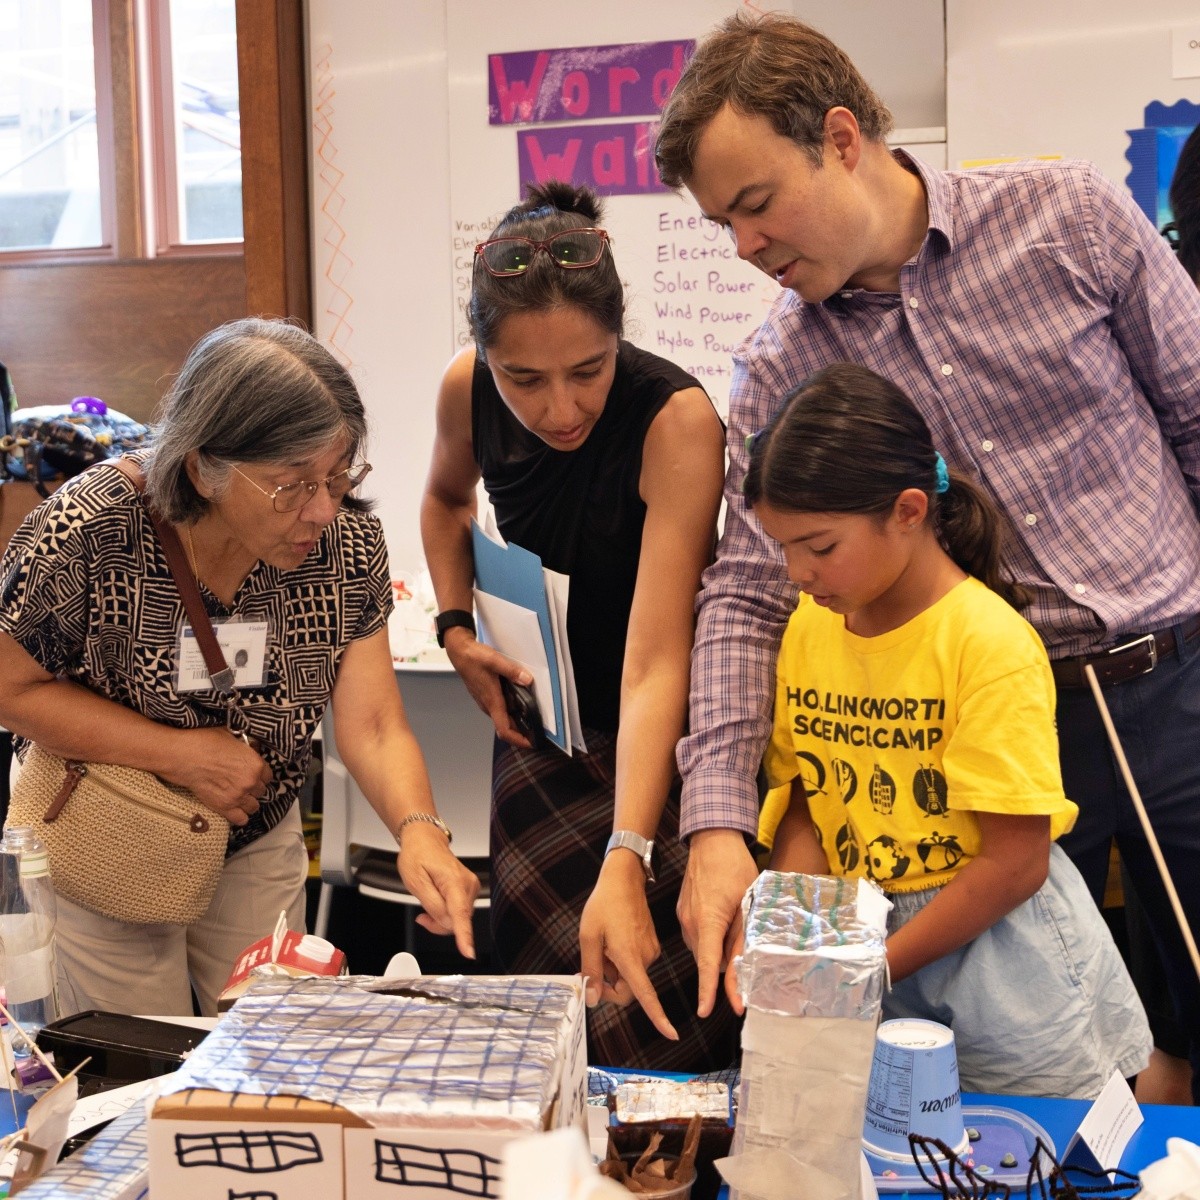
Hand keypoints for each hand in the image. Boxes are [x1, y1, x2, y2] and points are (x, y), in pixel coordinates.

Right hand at [165, 727, 271, 825]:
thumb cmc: (207, 742)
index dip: (260, 775)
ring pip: (254, 807)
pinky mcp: (224, 808)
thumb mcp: (233, 737)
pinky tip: (234, 810)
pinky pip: (241, 819)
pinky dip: (239, 816)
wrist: (187, 757)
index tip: (253, 775)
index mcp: (256, 764)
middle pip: (261, 791)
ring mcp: (238, 796)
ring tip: (240, 797)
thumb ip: (247, 748)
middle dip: (253, 788)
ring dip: (248, 802)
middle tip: (243, 784)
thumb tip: (252, 748)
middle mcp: (250, 782)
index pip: (268, 776)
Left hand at [396, 821, 481, 958]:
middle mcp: (468, 885)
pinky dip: (446, 913)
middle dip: (439, 924)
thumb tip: (447, 923)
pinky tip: (436, 902)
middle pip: (457, 921)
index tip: (468, 952)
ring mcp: (471, 887)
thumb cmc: (417, 856)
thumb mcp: (415, 882)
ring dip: (441, 918)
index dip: (464, 935)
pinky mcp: (469, 890)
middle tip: (421, 915)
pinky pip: (459, 912)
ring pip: (458, 919)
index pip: (460, 914)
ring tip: (427, 903)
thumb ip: (432, 905)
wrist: (425, 841)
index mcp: (454, 882)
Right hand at [442, 627, 535, 748]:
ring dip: (516, 723)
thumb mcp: (495, 660)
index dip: (518, 740)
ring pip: (502, 718)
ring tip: (533, 719)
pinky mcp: (485, 696)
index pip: (504, 729)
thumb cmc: (474, 657)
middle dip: (521, 733)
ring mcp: (485, 701)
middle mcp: (488, 705)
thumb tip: (527, 680)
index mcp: (492, 701)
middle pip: (505, 727)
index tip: (531, 743)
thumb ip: (512, 671)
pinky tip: (521, 703)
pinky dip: (511, 712)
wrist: (459, 652)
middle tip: (539, 732)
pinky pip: (500, 709)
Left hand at [579, 851, 677, 1040]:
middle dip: (610, 985)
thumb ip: (591, 970)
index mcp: (630, 957)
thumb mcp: (588, 937)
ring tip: (604, 944)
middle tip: (593, 964)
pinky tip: (613, 939)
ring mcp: (650, 951)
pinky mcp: (651, 945)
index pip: (646, 996)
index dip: (658, 1017)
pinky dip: (622, 960)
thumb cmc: (604, 904)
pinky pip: (635, 964)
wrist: (624, 878)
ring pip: (630, 976)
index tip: (671, 1034)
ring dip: (615, 969)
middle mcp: (645, 957)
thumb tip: (593, 999)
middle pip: (628, 990)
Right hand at [677, 829, 758, 1017]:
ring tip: (734, 932)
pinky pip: (696, 936)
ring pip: (702, 949)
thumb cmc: (734, 867)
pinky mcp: (682, 912)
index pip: (708, 964)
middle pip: (706, 960)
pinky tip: (722, 923)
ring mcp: (683, 917)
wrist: (711, 839)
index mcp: (707, 920)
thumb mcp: (747, 903)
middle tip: (744, 969)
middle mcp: (690, 922)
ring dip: (716, 952)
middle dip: (722, 970)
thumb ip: (742, 938)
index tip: (705, 1011)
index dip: (708, 989)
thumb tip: (742, 969)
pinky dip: (709, 939)